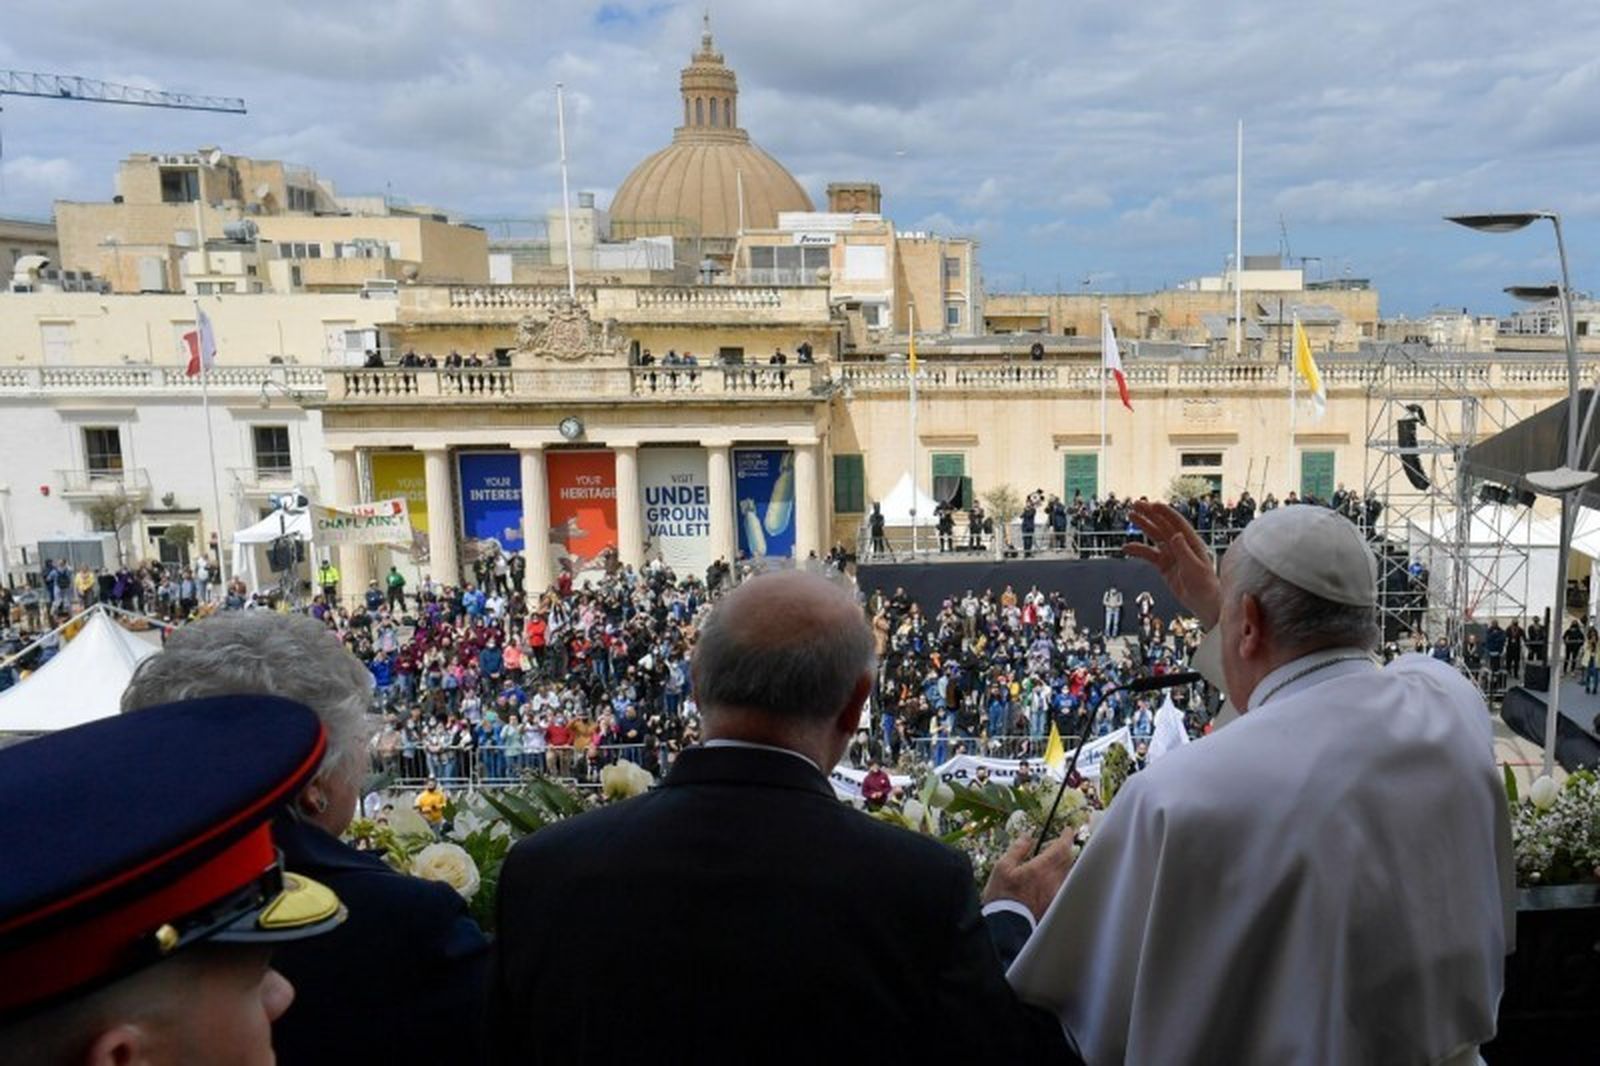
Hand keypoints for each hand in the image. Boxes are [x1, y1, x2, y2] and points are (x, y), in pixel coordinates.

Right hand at [982, 832, 1074, 921]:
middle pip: (1068, 859)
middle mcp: (1053, 881)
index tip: (1068, 830)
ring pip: (1066, 872)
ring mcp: (1055, 893)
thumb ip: (1017, 850)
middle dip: (1064, 848)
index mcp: (1041, 869)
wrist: (1006, 925)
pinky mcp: (1053, 904)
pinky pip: (1062, 884)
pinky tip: (1047, 878)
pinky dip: (1058, 875)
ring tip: (1050, 860)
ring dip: (1062, 862)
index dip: (1066, 837)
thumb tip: (1027, 837)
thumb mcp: (1003, 867)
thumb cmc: (1002, 895)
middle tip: (1055, 843)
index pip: (1062, 848)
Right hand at [1124, 501, 1221, 628]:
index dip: (1164, 512)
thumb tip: (1175, 535)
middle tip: (1136, 504)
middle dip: (1150, 514)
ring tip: (1131, 516)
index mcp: (1191, 542)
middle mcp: (1180, 545)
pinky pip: (1148, 554)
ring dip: (1143, 526)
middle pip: (1163, 525)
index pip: (1176, 522)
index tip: (1152, 504)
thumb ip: (1183, 551)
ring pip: (1154, 536)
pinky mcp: (1164, 566)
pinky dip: (1138, 550)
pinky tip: (1127, 548)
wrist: (1203, 603)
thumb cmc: (1205, 586)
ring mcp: (1171, 555)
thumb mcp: (1194, 568)